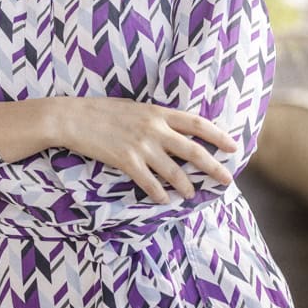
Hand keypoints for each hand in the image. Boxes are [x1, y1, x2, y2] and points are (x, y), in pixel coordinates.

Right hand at [51, 96, 238, 205]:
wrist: (73, 118)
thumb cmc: (103, 112)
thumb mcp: (136, 108)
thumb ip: (157, 119)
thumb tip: (175, 131)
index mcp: (158, 112)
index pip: (197, 123)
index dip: (218, 135)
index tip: (233, 146)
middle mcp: (154, 128)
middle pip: (193, 150)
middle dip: (214, 166)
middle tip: (228, 179)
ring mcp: (141, 145)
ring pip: (173, 170)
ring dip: (186, 185)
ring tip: (193, 194)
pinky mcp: (126, 160)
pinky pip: (148, 182)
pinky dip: (158, 193)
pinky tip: (164, 200)